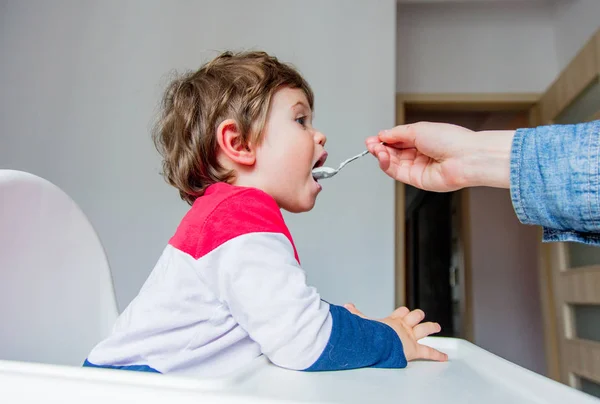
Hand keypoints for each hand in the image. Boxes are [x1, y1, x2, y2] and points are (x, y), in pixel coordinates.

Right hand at [344, 303, 447, 362]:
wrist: (377, 341)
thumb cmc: (370, 332)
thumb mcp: (363, 322)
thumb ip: (357, 314)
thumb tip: (347, 306)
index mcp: (392, 320)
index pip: (401, 312)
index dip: (403, 312)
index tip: (403, 313)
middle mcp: (403, 326)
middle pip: (415, 316)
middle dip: (418, 316)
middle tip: (420, 317)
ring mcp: (410, 336)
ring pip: (424, 329)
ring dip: (431, 327)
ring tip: (436, 326)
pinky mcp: (414, 348)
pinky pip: (428, 352)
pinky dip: (437, 355)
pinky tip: (445, 358)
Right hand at [366, 122, 512, 190]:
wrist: (465, 157)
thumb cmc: (451, 140)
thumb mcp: (419, 129)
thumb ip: (397, 133)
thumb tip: (383, 134)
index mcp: (423, 139)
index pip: (398, 140)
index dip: (384, 139)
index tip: (373, 138)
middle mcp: (420, 154)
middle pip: (393, 152)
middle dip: (380, 147)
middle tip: (371, 144)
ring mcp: (418, 167)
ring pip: (393, 163)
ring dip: (382, 156)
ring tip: (377, 149)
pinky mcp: (417, 180)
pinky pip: (397, 173)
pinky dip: (387, 165)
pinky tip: (383, 157)